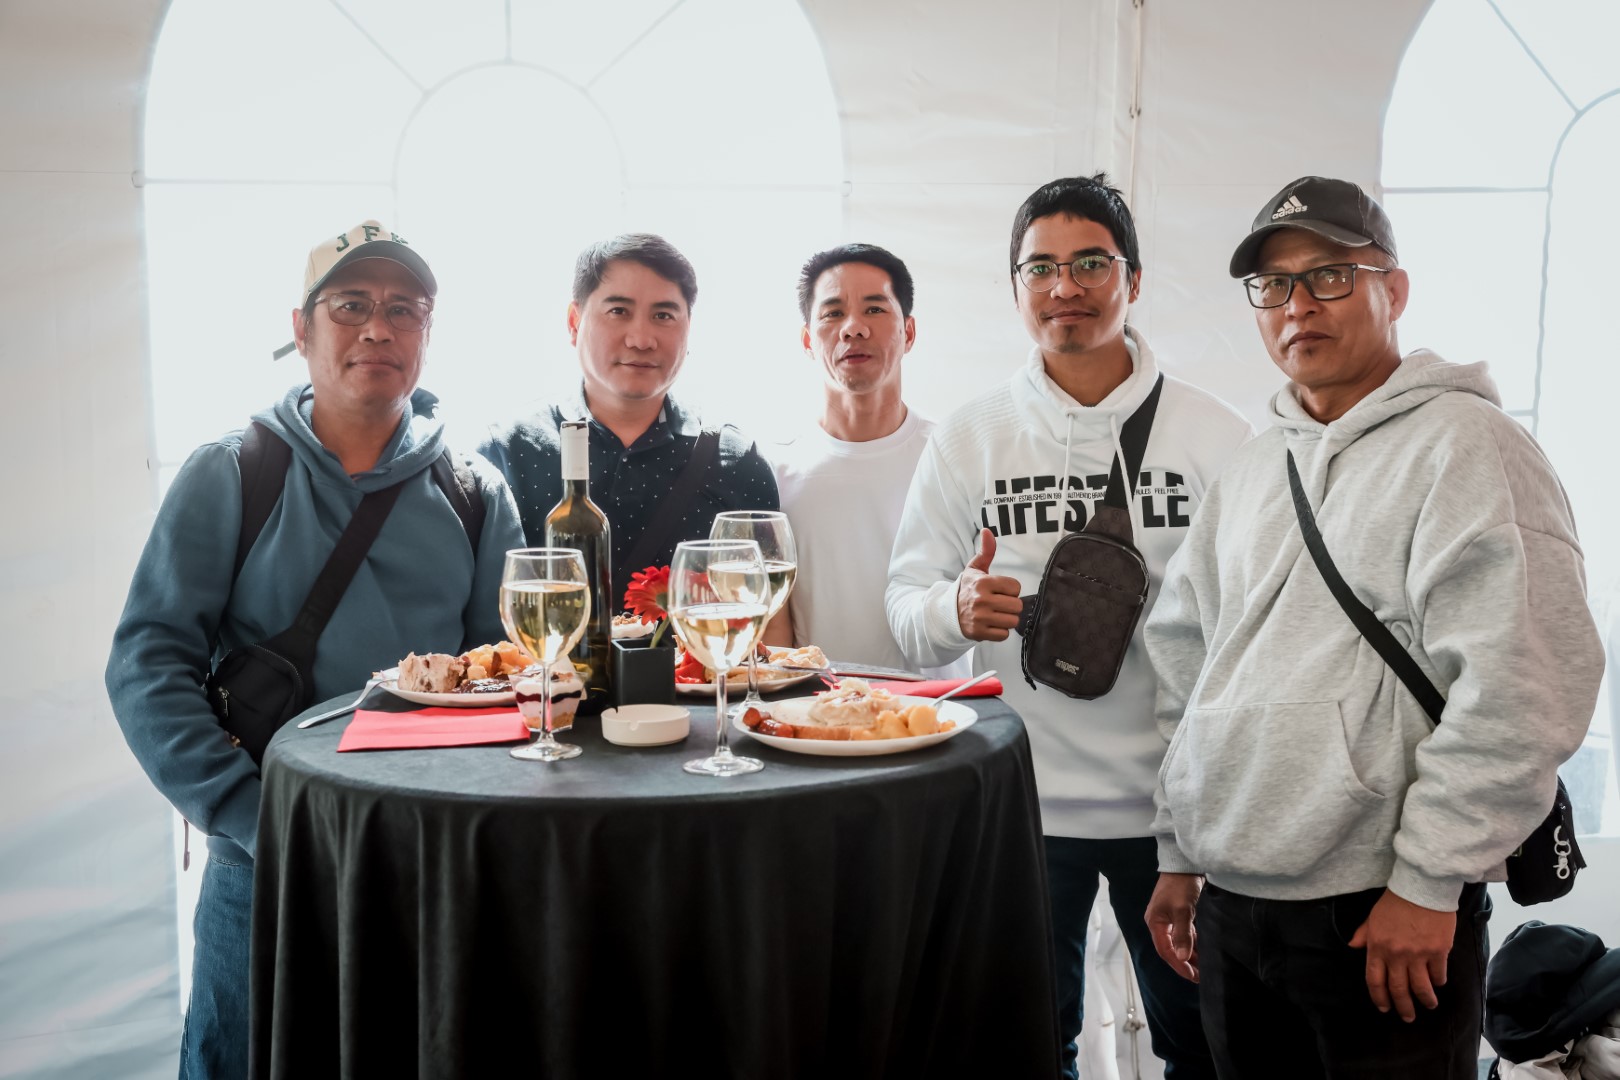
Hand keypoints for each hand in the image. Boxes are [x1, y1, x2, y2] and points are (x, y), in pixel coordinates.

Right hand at [955, 529, 1022, 641]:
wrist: (947, 611)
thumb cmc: (966, 589)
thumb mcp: (974, 568)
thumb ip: (986, 551)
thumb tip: (987, 531)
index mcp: (984, 583)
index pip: (1015, 587)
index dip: (1011, 590)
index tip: (1001, 591)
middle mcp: (982, 600)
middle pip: (1017, 606)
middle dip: (1011, 606)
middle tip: (1000, 604)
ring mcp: (981, 618)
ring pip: (1012, 621)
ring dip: (1007, 619)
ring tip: (997, 614)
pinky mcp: (979, 633)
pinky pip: (1004, 635)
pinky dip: (1000, 631)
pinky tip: (991, 624)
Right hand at [1144, 872, 1202, 982]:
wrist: (1185, 864)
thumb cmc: (1181, 885)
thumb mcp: (1183, 910)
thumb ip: (1183, 935)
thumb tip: (1183, 958)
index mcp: (1155, 922)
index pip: (1165, 950)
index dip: (1178, 965)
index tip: (1192, 976)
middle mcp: (1159, 922)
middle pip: (1171, 949)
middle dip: (1185, 964)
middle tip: (1199, 977)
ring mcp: (1168, 918)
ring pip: (1178, 942)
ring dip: (1190, 955)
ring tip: (1203, 968)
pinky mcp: (1178, 914)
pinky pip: (1184, 934)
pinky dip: (1192, 944)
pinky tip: (1202, 952)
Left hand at [1348, 889, 1455, 1021]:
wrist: (1422, 888)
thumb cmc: (1395, 901)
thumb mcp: (1373, 916)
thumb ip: (1364, 934)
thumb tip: (1353, 946)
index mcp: (1377, 946)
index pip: (1375, 980)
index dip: (1379, 997)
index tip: (1384, 1007)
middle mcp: (1396, 954)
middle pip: (1398, 989)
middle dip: (1403, 1007)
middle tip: (1408, 1017)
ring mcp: (1418, 954)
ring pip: (1421, 987)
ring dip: (1425, 1000)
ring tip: (1428, 1005)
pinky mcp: (1438, 951)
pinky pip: (1438, 974)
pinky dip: (1438, 982)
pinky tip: (1438, 984)